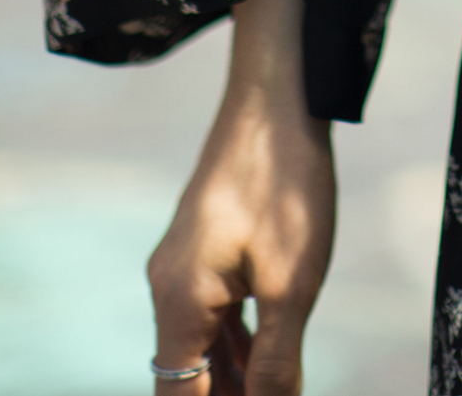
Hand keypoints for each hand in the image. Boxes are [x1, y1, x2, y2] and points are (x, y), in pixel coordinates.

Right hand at [146, 0, 335, 395]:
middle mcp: (169, 288)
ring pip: (203, 347)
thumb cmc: (286, 182)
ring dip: (237, 379)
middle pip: (188, 378)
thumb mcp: (292, 282)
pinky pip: (215, 313)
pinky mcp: (206, 246)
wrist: (279, 94)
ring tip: (278, 392)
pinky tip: (270, 359)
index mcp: (179, 303)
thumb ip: (277, 361)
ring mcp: (185, 265)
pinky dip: (240, 343)